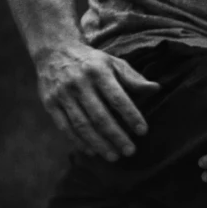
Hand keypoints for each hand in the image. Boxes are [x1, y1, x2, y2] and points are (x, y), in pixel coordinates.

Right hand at [35, 43, 159, 160]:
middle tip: (130, 151)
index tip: (143, 132)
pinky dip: (79, 141)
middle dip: (116, 136)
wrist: (54, 51)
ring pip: (82, 125)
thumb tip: (157, 88)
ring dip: (99, 144)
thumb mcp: (113, 63)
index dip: (131, 116)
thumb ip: (134, 78)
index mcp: (98, 71)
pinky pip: (65, 127)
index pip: (118, 98)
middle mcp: (79, 83)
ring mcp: (62, 94)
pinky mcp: (50, 103)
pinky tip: (92, 151)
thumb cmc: (92, 61)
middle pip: (100, 116)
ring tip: (114, 156)